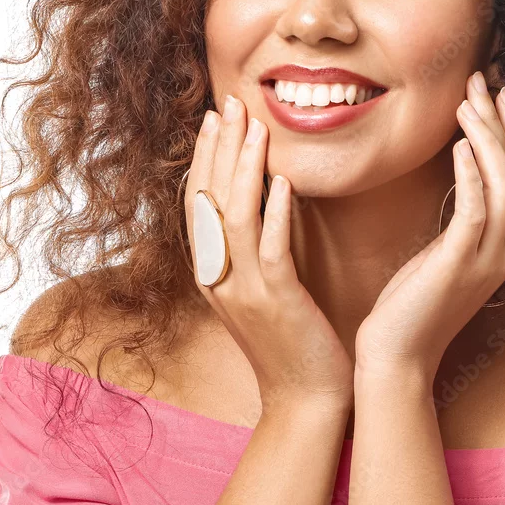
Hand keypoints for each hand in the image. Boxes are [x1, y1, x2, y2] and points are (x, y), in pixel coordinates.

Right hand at [185, 94, 354, 410]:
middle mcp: (220, 278)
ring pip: (235, 218)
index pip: (200, 202)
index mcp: (213, 273)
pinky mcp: (277, 303)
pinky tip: (284, 182)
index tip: (215, 117)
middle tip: (230, 104)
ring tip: (255, 127)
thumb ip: (253, 248)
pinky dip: (275, 213)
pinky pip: (271, 250)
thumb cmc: (290, 341)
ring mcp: (245, 291)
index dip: (206, 157)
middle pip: (210, 201)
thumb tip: (261, 199)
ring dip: (244, 167)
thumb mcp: (261, 290)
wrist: (304, 400)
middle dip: (219, 148)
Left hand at [354, 72, 504, 382]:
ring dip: (489, 138)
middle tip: (486, 79)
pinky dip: (472, 173)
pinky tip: (457, 145)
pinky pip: (476, 210)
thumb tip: (458, 171)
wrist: (397, 355)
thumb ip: (459, 218)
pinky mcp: (460, 265)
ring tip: (470, 99)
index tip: (497, 93)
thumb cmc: (412, 303)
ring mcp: (489, 260)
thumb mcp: (442, 252)